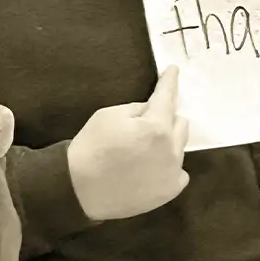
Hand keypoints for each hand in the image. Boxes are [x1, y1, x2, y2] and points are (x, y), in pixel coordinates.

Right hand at [67, 68, 189, 220]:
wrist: (79, 189)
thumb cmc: (91, 147)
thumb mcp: (109, 115)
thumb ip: (138, 108)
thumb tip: (153, 109)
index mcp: (156, 127)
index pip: (167, 97)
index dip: (170, 81)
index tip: (173, 70)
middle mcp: (171, 149)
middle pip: (180, 123)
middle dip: (167, 118)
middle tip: (147, 123)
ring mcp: (173, 172)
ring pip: (180, 147)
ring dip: (168, 142)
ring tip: (145, 149)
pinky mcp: (170, 190)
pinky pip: (179, 171)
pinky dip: (169, 166)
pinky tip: (151, 169)